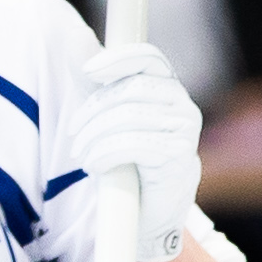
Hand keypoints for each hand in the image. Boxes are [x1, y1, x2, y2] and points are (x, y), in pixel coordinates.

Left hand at [75, 42, 204, 261]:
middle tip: (75, 134)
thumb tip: (75, 44)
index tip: (89, 71)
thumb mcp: (110, 121)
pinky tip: (95, 167)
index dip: (118, 58)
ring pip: (128, 117)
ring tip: (83, 155)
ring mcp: (186, 131)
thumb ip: (98, 86)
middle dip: (94, 110)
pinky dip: (104, 154)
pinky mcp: (179, 156)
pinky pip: (133, 144)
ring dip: (95, 137)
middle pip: (131, 88)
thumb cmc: (130, 166)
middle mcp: (183, 107)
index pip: (149, 57)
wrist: (149, 217)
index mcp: (169, 91)